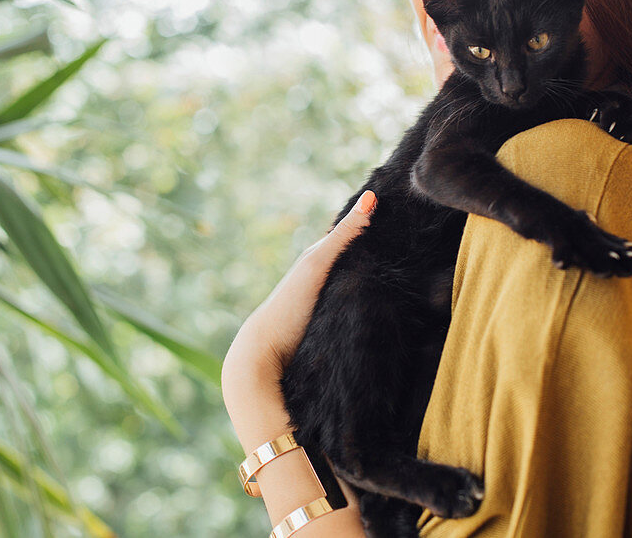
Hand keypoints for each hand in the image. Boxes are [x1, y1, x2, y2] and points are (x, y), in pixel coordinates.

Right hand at [221, 190, 376, 534]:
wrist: (255, 371)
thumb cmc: (281, 385)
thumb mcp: (309, 380)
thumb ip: (319, 388)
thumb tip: (336, 430)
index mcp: (300, 306)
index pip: (324, 278)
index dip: (340, 260)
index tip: (359, 243)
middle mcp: (302, 288)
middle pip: (329, 253)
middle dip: (348, 232)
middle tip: (373, 208)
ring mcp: (305, 276)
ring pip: (334, 242)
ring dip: (354, 221)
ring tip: (376, 200)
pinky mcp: (312, 269)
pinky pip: (339, 240)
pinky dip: (355, 221)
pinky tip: (375, 204)